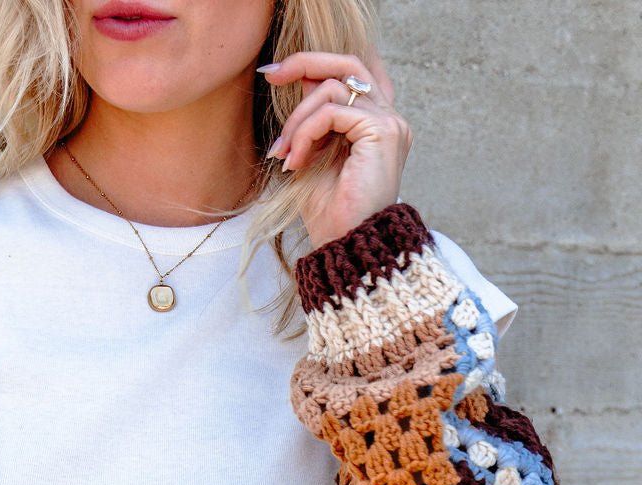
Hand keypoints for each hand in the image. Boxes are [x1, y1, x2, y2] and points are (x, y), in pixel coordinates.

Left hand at [261, 49, 412, 248]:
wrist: (345, 248)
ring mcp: (390, 124)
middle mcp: (389, 119)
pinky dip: (306, 132)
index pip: (349, 75)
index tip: (273, 73)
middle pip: (348, 63)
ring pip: (333, 89)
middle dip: (304, 62)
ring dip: (297, 120)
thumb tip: (300, 81)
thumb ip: (311, 120)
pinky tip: (296, 162)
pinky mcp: (381, 132)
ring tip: (284, 154)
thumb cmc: (329, 215)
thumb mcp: (312, 157)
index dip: (313, 64)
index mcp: (376, 125)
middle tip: (270, 74)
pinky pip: (332, 111)